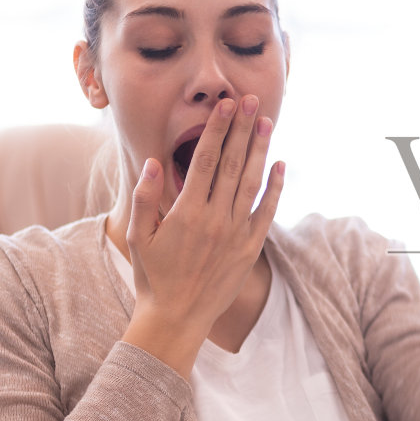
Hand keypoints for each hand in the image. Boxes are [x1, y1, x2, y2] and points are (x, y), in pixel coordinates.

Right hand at [123, 96, 284, 375]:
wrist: (177, 319)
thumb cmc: (153, 278)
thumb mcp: (139, 237)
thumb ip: (145, 198)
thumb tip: (155, 161)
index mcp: (186, 212)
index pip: (204, 160)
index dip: (215, 129)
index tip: (224, 105)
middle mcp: (215, 219)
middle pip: (231, 164)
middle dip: (241, 129)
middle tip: (249, 100)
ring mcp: (236, 234)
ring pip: (251, 183)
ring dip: (259, 150)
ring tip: (265, 122)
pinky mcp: (250, 249)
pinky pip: (267, 212)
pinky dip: (275, 188)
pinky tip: (280, 165)